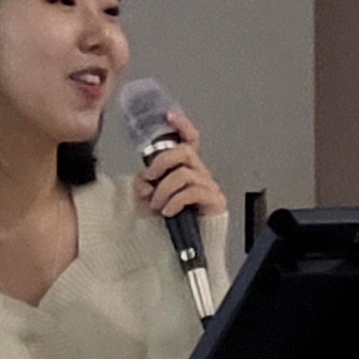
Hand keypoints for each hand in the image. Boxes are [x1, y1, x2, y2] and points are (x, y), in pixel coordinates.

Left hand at [136, 105, 224, 225]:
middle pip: (184, 152)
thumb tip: (144, 182)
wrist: (183, 242)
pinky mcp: (214, 200)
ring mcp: (208, 185)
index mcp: (185, 166)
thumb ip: (144, 183)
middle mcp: (199, 171)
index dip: (182, 126)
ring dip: (164, 190)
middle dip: (162, 162)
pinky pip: (192, 192)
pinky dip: (175, 201)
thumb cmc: (168, 216)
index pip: (190, 139)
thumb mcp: (149, 196)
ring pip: (183, 174)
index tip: (169, 116)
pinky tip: (168, 211)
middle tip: (150, 176)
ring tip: (157, 204)